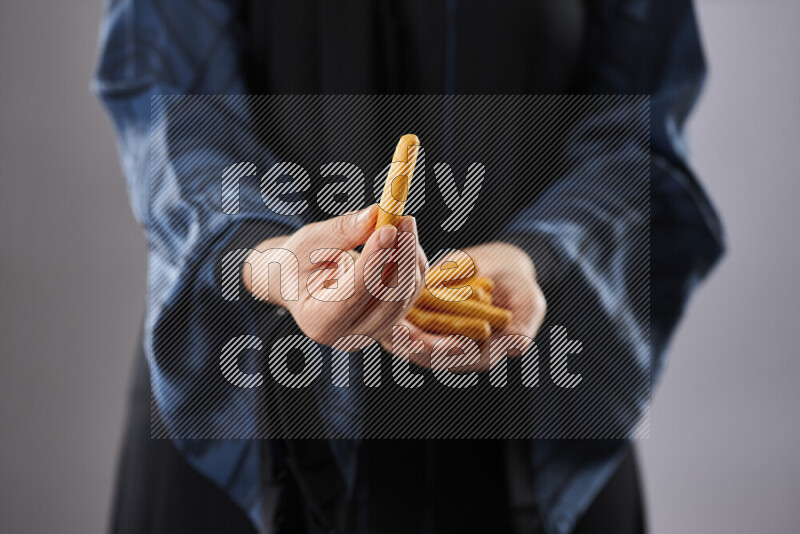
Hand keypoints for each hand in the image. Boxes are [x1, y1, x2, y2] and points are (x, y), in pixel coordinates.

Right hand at [244, 204, 427, 347]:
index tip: (388, 229)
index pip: (354, 294)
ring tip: (404, 223)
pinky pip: (411, 293)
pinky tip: (406, 240)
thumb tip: (374, 215)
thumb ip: (341, 231)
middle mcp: (347, 336)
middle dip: (401, 258)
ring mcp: (371, 333)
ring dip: (411, 258)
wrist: (297, 282)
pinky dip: (413, 265)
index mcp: (318, 322)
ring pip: (405, 296)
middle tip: (404, 220)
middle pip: (388, 300)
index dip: (374, 261)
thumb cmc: (297, 262)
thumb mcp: (309, 242)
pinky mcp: (388, 322)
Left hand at [381, 242, 545, 371]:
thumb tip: (517, 345)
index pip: (452, 358)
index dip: (437, 352)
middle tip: (393, 331)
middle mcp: (449, 346)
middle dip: (406, 341)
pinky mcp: (421, 309)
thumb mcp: (529, 309)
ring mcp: (432, 329)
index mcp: (474, 353)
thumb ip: (521, 330)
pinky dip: (392, 302)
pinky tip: (381, 292)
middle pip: (422, 350)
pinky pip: (403, 310)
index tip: (426, 343)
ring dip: (391, 327)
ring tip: (381, 316)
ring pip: (406, 333)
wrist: (506, 268)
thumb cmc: (522, 292)